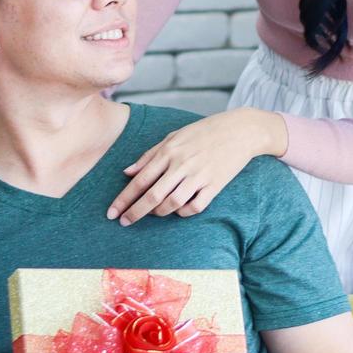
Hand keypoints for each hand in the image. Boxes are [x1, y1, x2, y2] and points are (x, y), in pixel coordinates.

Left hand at [107, 108, 285, 223]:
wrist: (240, 130)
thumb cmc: (204, 131)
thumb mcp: (174, 136)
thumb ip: (149, 155)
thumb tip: (127, 172)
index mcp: (169, 151)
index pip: (139, 180)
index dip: (123, 199)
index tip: (112, 213)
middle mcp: (182, 164)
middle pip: (152, 196)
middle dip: (135, 212)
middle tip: (124, 222)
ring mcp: (199, 176)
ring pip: (172, 204)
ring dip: (158, 213)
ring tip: (153, 213)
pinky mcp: (215, 185)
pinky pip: (195, 207)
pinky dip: (183, 213)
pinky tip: (178, 210)